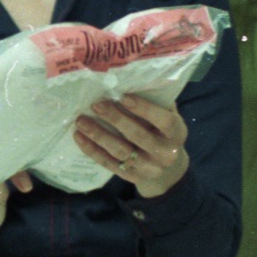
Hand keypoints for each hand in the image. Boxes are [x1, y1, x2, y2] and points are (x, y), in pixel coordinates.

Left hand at [73, 93, 188, 198]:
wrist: (168, 170)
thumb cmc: (162, 133)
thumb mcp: (167, 118)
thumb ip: (156, 101)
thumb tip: (130, 78)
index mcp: (177, 134)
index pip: (164, 121)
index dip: (144, 108)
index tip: (122, 96)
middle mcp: (166, 153)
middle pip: (139, 136)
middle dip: (116, 119)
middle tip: (96, 105)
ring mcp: (149, 168)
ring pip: (121, 152)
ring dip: (99, 135)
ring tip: (81, 121)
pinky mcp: (132, 177)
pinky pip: (109, 164)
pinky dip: (92, 150)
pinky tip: (79, 137)